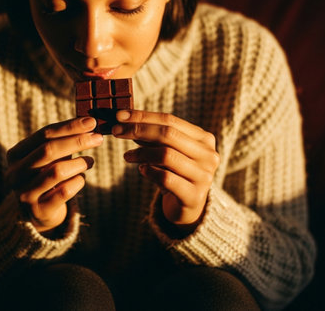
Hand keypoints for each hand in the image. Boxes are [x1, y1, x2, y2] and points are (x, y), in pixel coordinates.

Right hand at [5, 117, 102, 233]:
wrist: (38, 213)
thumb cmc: (47, 175)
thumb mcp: (49, 157)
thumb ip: (63, 141)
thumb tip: (89, 124)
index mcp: (15, 154)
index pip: (43, 134)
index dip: (69, 127)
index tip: (91, 122)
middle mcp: (15, 174)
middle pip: (48, 150)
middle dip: (77, 141)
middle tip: (98, 138)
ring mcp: (24, 194)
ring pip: (56, 172)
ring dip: (79, 163)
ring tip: (90, 161)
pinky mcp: (39, 211)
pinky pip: (64, 192)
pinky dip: (77, 181)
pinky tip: (81, 178)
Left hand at [112, 110, 219, 231]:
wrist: (189, 207)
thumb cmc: (175, 172)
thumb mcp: (168, 150)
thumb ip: (153, 136)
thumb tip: (125, 120)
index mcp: (204, 138)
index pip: (170, 120)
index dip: (143, 116)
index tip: (119, 116)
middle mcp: (208, 155)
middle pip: (168, 134)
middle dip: (138, 130)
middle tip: (116, 131)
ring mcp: (204, 176)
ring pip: (166, 155)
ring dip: (141, 153)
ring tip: (127, 156)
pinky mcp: (194, 196)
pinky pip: (166, 178)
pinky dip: (149, 172)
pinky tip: (141, 170)